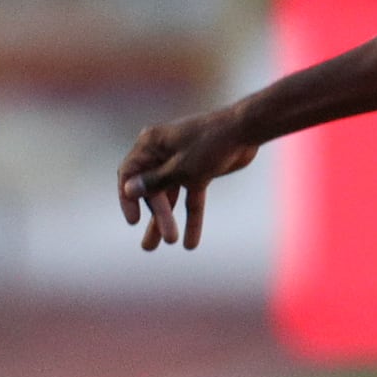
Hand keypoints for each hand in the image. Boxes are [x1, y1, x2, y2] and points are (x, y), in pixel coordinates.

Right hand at [116, 107, 258, 251]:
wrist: (248, 130)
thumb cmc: (212, 142)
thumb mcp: (182, 167)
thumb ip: (156, 181)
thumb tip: (129, 190)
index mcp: (150, 145)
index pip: (128, 174)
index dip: (128, 199)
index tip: (134, 221)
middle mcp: (161, 153)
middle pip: (152, 190)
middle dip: (156, 217)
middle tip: (151, 246)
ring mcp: (180, 164)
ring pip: (170, 197)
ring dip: (168, 221)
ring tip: (165, 245)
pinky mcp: (199, 173)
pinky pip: (191, 198)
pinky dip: (192, 218)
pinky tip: (191, 243)